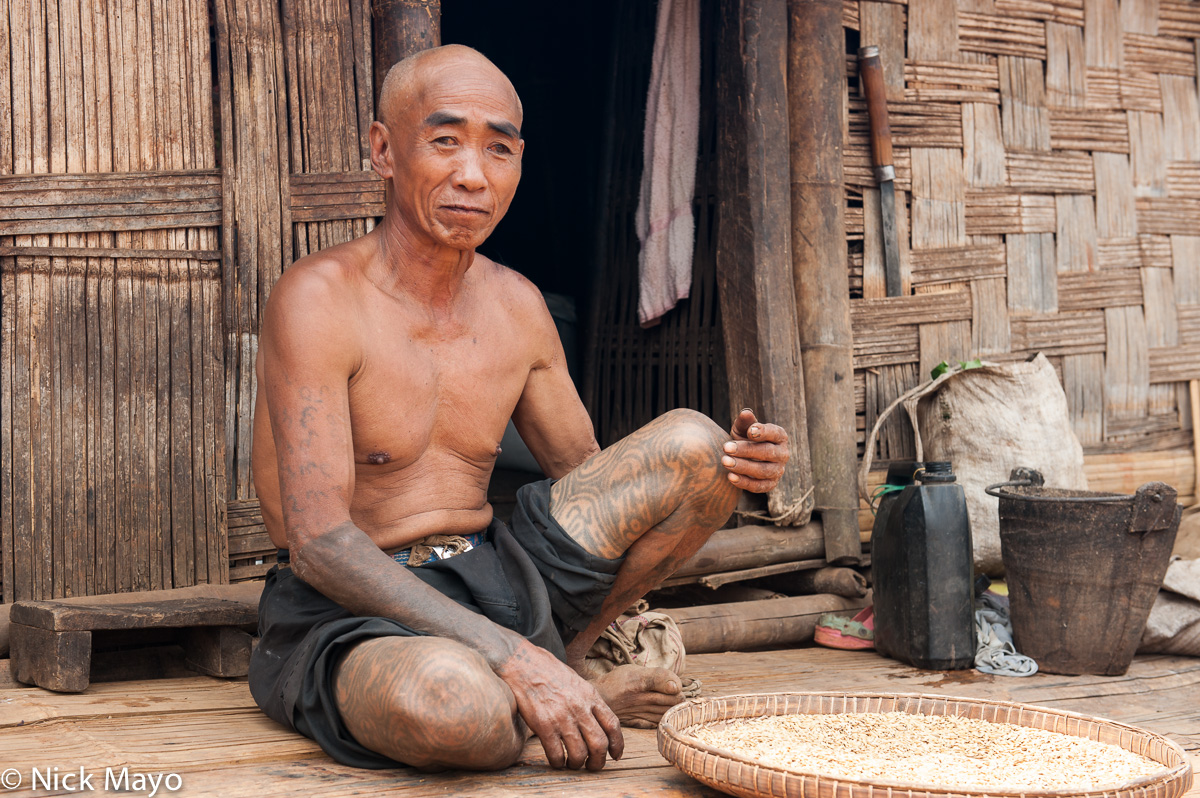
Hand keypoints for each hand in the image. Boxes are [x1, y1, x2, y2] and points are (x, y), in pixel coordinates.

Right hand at [494, 640, 623, 770]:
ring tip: (572, 764)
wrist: (522, 663)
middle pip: (599, 744)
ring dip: (577, 764)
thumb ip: (588, 700)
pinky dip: (558, 763)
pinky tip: (556, 761)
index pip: (613, 725)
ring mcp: (561, 717)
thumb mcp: (576, 681)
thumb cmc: (548, 671)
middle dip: (598, 761)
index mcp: (590, 695)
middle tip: (593, 766)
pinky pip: (556, 753)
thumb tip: (598, 720)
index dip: (617, 745)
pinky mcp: (543, 725)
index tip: (615, 755)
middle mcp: (579, 707)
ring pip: (579, 753)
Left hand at [722, 408, 789, 492]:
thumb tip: (745, 413)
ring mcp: (778, 471)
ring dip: (743, 467)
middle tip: (726, 447)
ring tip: (725, 461)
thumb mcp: (743, 429)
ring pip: (763, 471)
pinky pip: (759, 486)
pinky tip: (730, 476)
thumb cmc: (745, 439)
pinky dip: (744, 482)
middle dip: (746, 450)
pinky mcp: (770, 484)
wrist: (745, 458)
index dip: (763, 432)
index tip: (750, 431)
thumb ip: (745, 422)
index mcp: (779, 436)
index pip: (774, 433)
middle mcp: (782, 454)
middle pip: (767, 452)